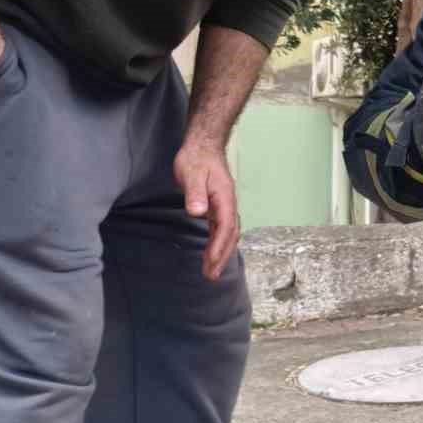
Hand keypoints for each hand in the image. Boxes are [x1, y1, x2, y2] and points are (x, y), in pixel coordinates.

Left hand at [173, 140, 239, 281]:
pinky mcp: (217, 207)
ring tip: (212, 271)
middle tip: (212, 275)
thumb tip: (198, 212)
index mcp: (225, 198)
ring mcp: (224, 206)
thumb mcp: (192, 173)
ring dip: (221, 253)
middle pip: (230, 234)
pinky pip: (221, 229)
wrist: (203, 147)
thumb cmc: (197, 159)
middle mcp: (228, 204)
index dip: (220, 245)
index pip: (226, 226)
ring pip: (227, 234)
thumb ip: (195, 193)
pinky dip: (218, 244)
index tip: (212, 261)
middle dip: (222, 256)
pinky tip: (212, 254)